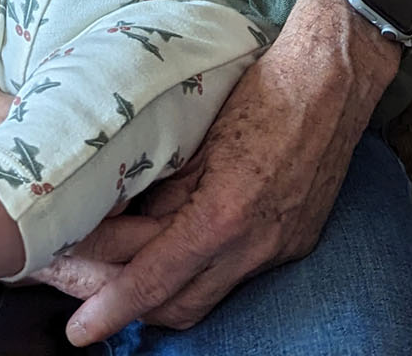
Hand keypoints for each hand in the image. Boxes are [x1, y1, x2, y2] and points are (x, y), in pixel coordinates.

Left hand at [60, 0, 400, 346]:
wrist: (332, 81)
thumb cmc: (261, 91)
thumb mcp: (195, 135)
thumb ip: (160, 188)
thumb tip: (118, 221)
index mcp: (225, 214)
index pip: (155, 278)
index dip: (111, 307)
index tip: (79, 330)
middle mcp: (255, 245)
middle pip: (179, 305)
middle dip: (127, 307)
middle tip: (82, 289)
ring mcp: (279, 248)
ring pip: (207, 297)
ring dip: (162, 295)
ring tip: (118, 275)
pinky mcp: (293, 242)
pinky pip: (236, 276)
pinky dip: (198, 273)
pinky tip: (173, 252)